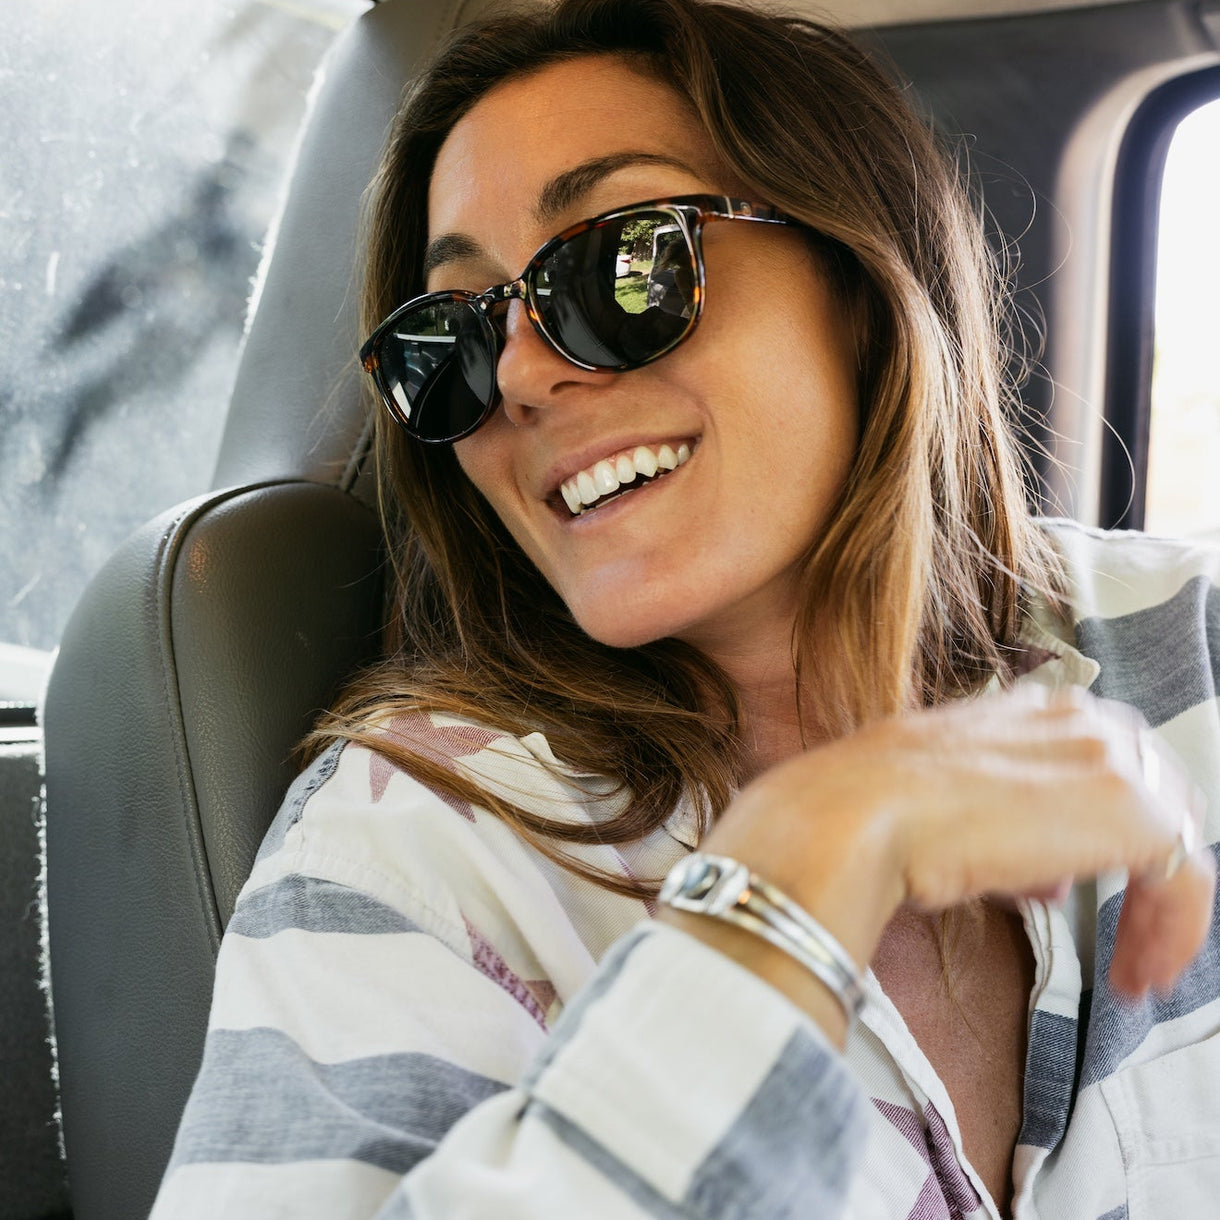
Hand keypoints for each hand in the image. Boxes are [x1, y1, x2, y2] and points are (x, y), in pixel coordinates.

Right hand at [667, 684, 1213, 1034]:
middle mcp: (1071, 719)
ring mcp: (1104, 757)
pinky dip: (1173, 931)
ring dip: (1158, 912)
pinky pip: (1184, 875)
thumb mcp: (932, 806)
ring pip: (1173, 836)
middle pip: (1151, 796)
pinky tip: (1136, 975)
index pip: (1100, 764)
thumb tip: (1043, 881)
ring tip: (1132, 971)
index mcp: (1021, 710)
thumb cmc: (856, 815)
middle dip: (1144, 872)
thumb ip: (997, 824)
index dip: (1103, 835)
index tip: (1079, 897)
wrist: (847, 819)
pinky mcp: (1129, 808)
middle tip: (1126, 943)